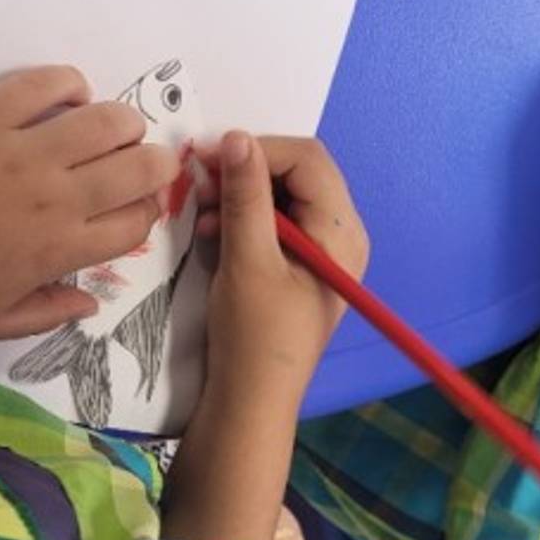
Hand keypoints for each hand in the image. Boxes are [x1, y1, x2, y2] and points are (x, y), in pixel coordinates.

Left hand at [0, 65, 180, 346]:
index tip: (132, 210)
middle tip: (135, 165)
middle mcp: (50, 199)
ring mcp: (18, 151)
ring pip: (106, 120)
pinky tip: (67, 94)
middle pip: (138, 167)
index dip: (144, 215)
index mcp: (53, 253)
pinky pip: (45, 83)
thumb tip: (90, 303)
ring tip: (109, 128)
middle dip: (152, 165)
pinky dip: (68, 82)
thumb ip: (44, 313)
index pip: (134, 226)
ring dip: (122, 122)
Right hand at [160, 132, 366, 539]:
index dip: (257, 148)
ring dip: (238, 193)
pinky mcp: (299, 264)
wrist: (250, 402)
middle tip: (199, 181)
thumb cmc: (253, 337)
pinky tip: (210, 231)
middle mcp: (340, 233)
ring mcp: (321, 249)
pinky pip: (274, 220)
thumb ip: (244, 196)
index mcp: (341, 232)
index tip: (207, 156)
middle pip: (296, 172)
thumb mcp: (247, 260)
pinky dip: (241, 216)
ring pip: (281, 193)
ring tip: (200, 214)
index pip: (306, 159)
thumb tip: (236, 138)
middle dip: (246, 170)